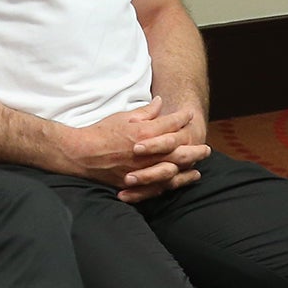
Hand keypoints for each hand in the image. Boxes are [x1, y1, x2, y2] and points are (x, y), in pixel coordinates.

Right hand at [58, 97, 208, 199]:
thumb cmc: (101, 132)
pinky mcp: (134, 183)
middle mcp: (145, 153)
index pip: (169, 124)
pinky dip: (172, 182)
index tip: (190, 114)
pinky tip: (181, 179)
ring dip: (188, 167)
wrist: (81, 154)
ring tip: (199, 165)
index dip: (181, 118)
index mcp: (142, 133)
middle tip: (207, 148)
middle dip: (194, 148)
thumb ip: (145, 112)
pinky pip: (158, 185)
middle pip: (177, 150)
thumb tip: (160, 103)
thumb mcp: (123, 116)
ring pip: (172, 170)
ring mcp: (141, 170)